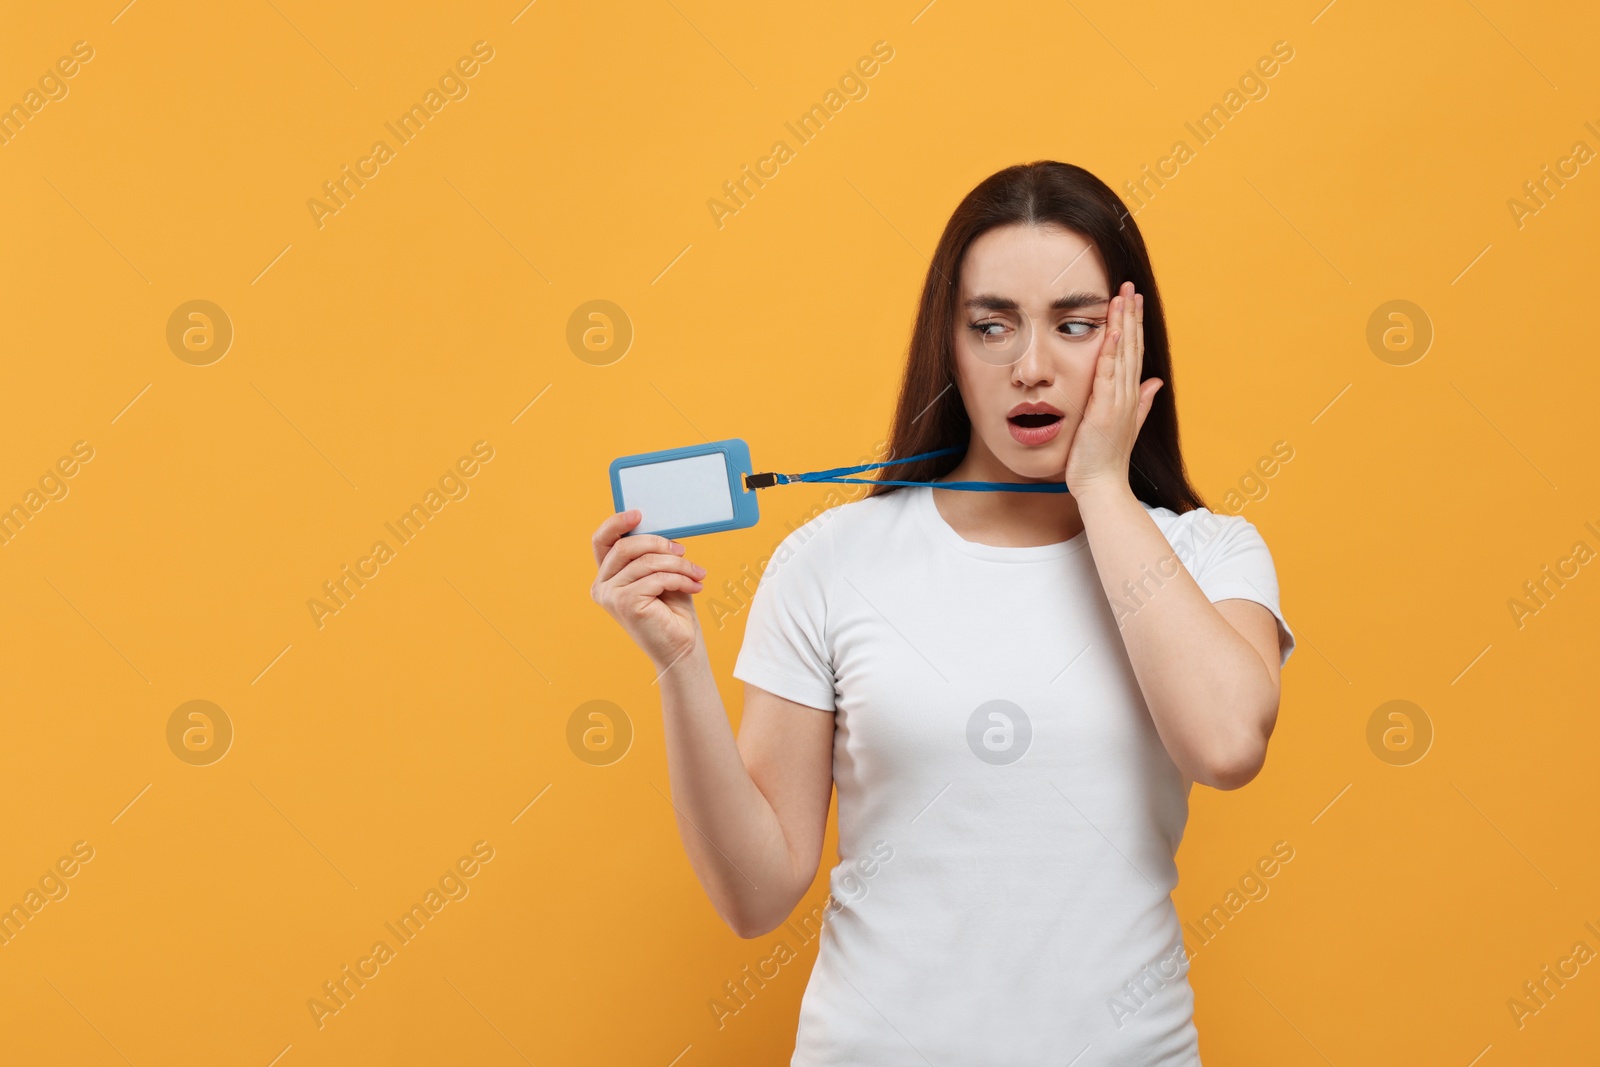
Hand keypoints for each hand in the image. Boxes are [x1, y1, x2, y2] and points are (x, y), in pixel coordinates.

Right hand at [590, 511, 706, 671]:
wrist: (681, 647)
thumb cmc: (672, 610)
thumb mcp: (661, 573)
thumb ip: (652, 553)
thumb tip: (660, 528)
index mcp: (606, 576)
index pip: (602, 541)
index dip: (616, 523)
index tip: (638, 513)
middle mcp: (601, 586)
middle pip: (626, 547)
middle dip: (660, 544)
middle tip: (684, 551)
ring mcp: (610, 596)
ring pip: (646, 562)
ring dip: (678, 564)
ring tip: (697, 573)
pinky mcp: (625, 604)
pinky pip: (655, 578)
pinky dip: (679, 579)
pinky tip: (694, 586)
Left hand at [1063, 280, 1162, 494]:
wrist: (1101, 485)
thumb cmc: (1105, 458)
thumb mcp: (1124, 423)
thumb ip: (1141, 402)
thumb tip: (1155, 382)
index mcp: (1130, 396)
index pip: (1134, 353)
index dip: (1134, 325)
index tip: (1132, 300)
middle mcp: (1128, 394)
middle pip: (1132, 346)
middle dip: (1131, 315)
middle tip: (1129, 285)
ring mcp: (1119, 401)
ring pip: (1123, 354)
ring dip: (1124, 324)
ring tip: (1123, 296)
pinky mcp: (1105, 409)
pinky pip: (1109, 374)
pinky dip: (1113, 351)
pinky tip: (1115, 330)